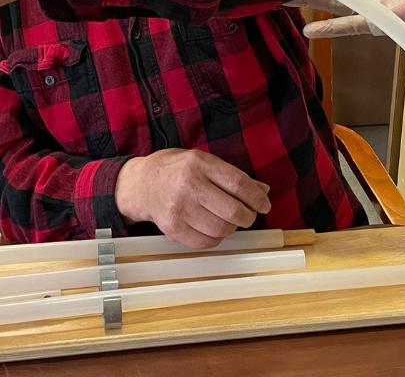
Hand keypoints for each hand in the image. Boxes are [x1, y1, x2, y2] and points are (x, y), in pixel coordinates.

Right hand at [115, 149, 271, 248]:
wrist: (140, 184)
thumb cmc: (176, 170)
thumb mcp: (203, 162)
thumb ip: (232, 176)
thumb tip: (263, 191)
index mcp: (199, 163)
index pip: (238, 184)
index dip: (257, 198)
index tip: (264, 205)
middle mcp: (189, 185)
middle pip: (232, 210)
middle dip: (248, 217)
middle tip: (248, 216)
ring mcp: (179, 208)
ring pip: (221, 229)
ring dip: (231, 228)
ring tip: (228, 221)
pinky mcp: (172, 228)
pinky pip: (205, 242)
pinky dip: (216, 239)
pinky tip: (213, 229)